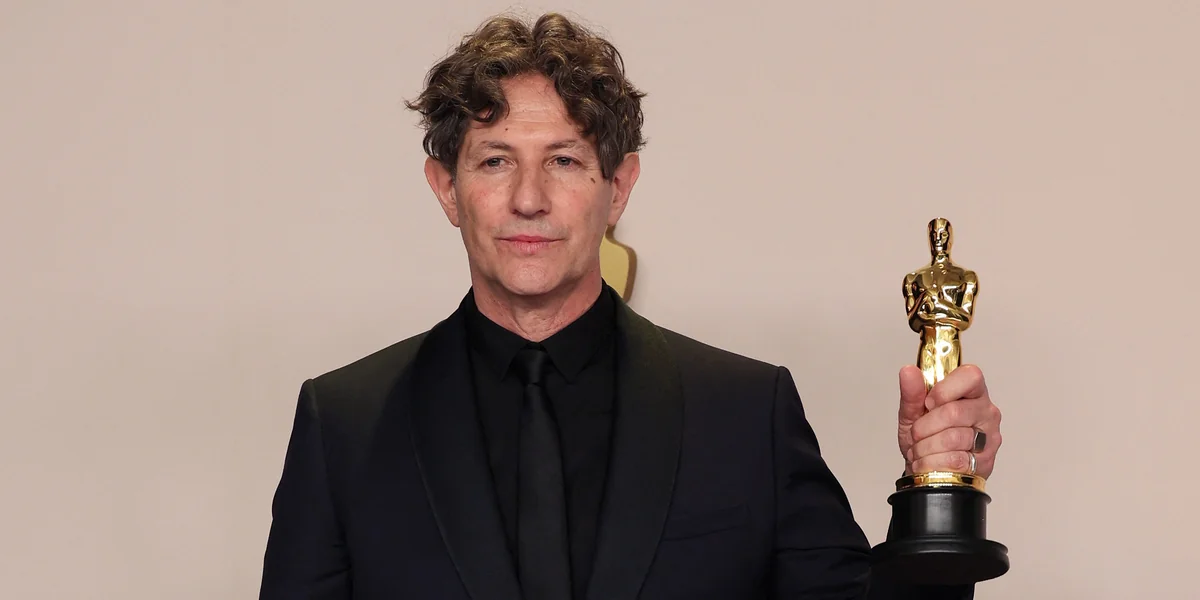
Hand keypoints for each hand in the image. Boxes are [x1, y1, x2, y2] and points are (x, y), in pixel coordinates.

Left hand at [896, 364, 1001, 478]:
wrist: (929, 473)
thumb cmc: (925, 438)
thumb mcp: (912, 414)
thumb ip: (911, 393)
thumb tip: (908, 371)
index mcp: (971, 392)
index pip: (970, 376)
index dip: (944, 389)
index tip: (928, 403)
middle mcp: (985, 411)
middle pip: (954, 412)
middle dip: (924, 426)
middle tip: (916, 434)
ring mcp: (989, 437)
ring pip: (953, 438)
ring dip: (926, 448)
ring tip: (920, 450)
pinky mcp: (986, 461)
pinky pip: (955, 461)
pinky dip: (932, 463)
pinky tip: (929, 462)